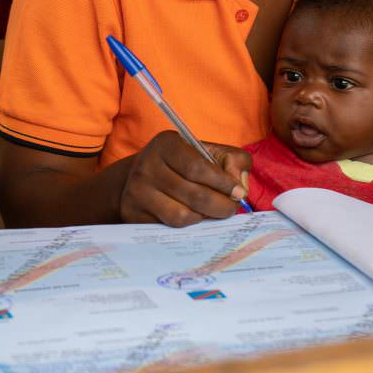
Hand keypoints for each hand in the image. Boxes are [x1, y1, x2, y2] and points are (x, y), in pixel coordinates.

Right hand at [119, 131, 249, 226]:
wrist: (144, 177)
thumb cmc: (184, 165)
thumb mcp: (209, 152)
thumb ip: (234, 161)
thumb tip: (240, 186)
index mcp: (166, 144)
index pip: (198, 168)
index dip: (223, 184)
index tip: (239, 193)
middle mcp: (146, 166)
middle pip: (194, 195)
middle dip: (221, 206)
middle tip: (231, 209)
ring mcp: (136, 192)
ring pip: (182, 216)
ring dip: (204, 218)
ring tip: (211, 213)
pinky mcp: (133, 214)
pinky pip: (169, 229)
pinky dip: (187, 228)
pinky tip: (193, 218)